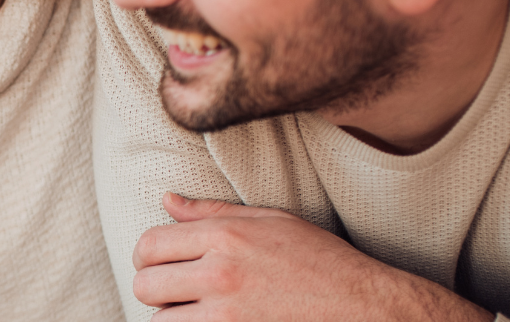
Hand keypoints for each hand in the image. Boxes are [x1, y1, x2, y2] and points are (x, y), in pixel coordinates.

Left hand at [133, 193, 491, 320]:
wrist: (364, 307)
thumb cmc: (320, 261)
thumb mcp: (271, 222)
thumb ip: (212, 212)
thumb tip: (166, 201)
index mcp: (225, 236)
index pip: (150, 244)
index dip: (147, 257)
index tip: (161, 265)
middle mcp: (220, 274)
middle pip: (145, 285)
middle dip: (155, 289)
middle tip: (176, 293)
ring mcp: (226, 315)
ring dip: (172, 319)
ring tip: (198, 313)